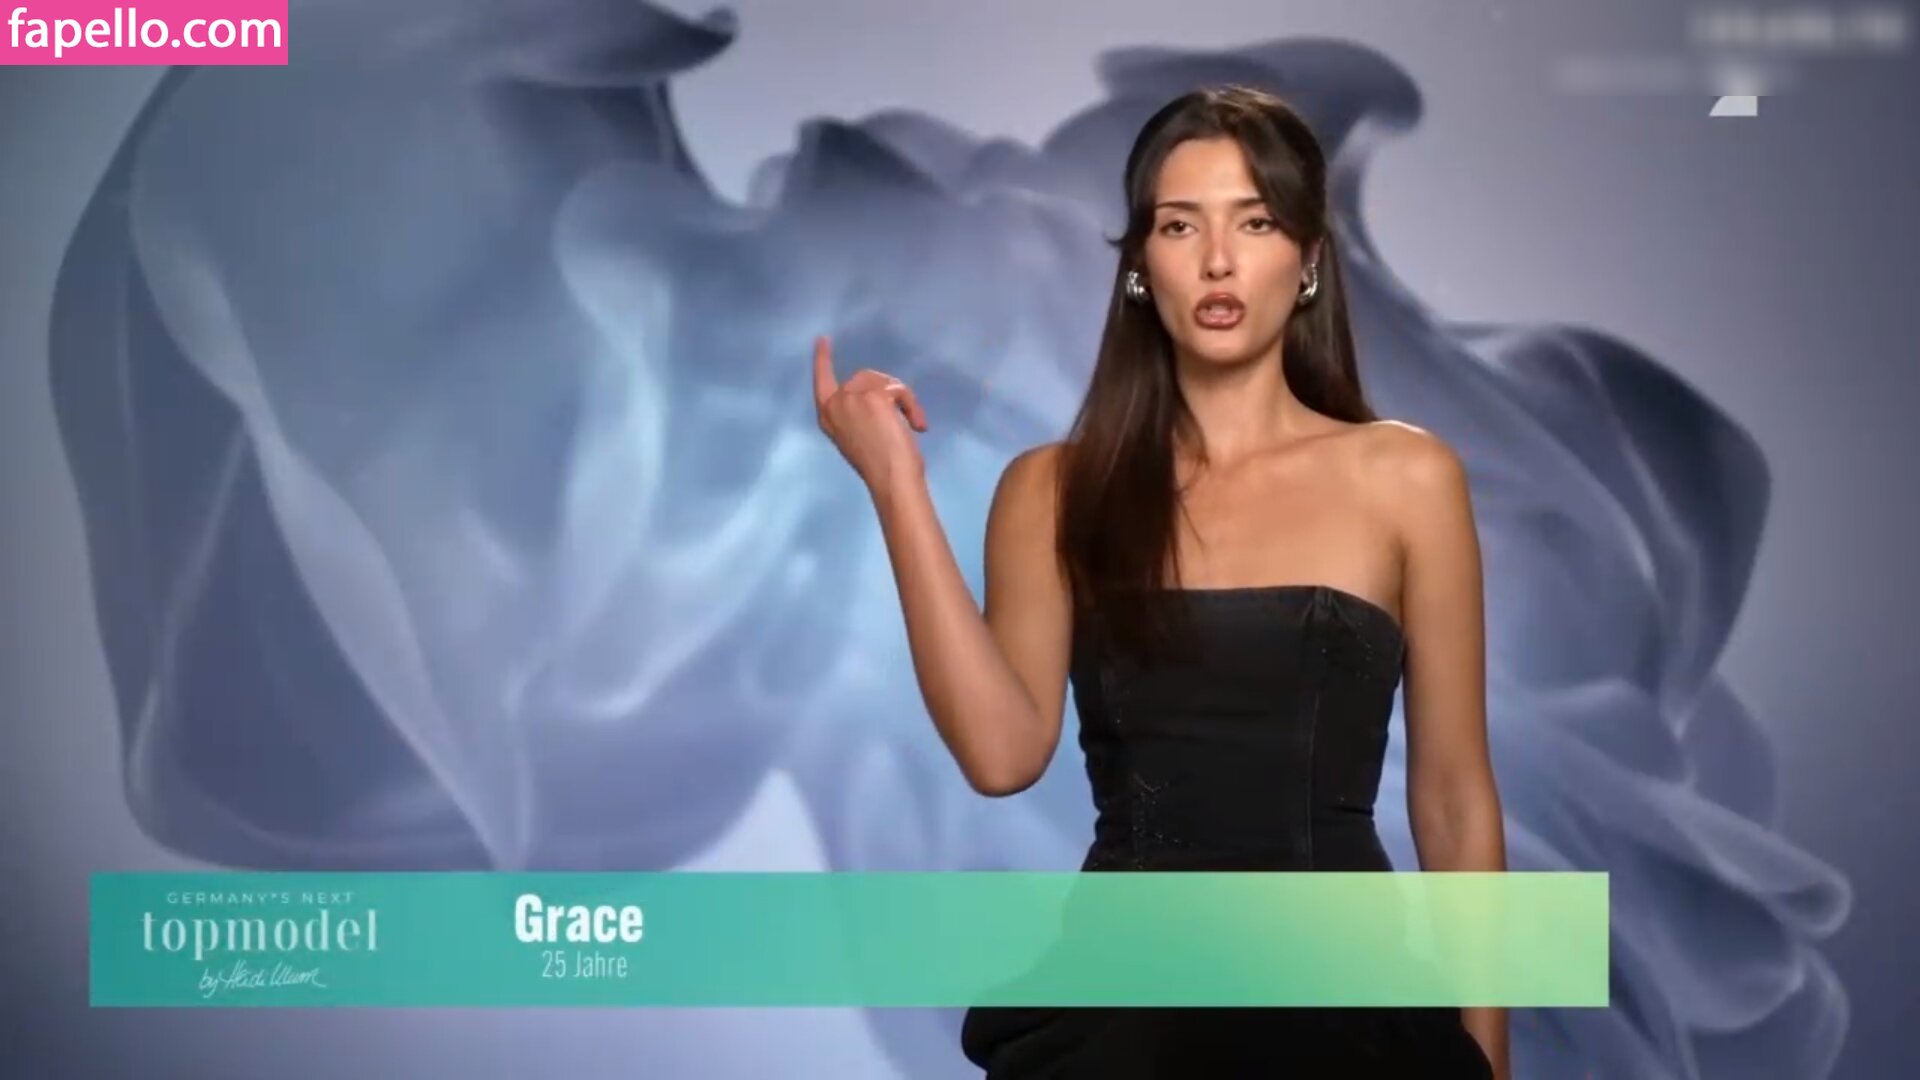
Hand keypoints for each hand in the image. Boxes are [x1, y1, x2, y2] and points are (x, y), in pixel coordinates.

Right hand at [811, 335, 928, 493]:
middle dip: (888, 392)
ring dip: (904, 400)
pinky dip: (912, 406)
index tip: (822, 340)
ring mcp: (852, 397)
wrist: (890, 477)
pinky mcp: (873, 396)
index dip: (822, 360)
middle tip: (906, 418)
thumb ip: (858, 411)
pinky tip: (917, 426)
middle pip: (865, 378)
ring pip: (884, 382)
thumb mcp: (857, 433)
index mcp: (827, 416)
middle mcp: (835, 403)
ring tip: (912, 425)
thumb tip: (879, 396)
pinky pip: (898, 389)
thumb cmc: (879, 465)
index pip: (821, 380)